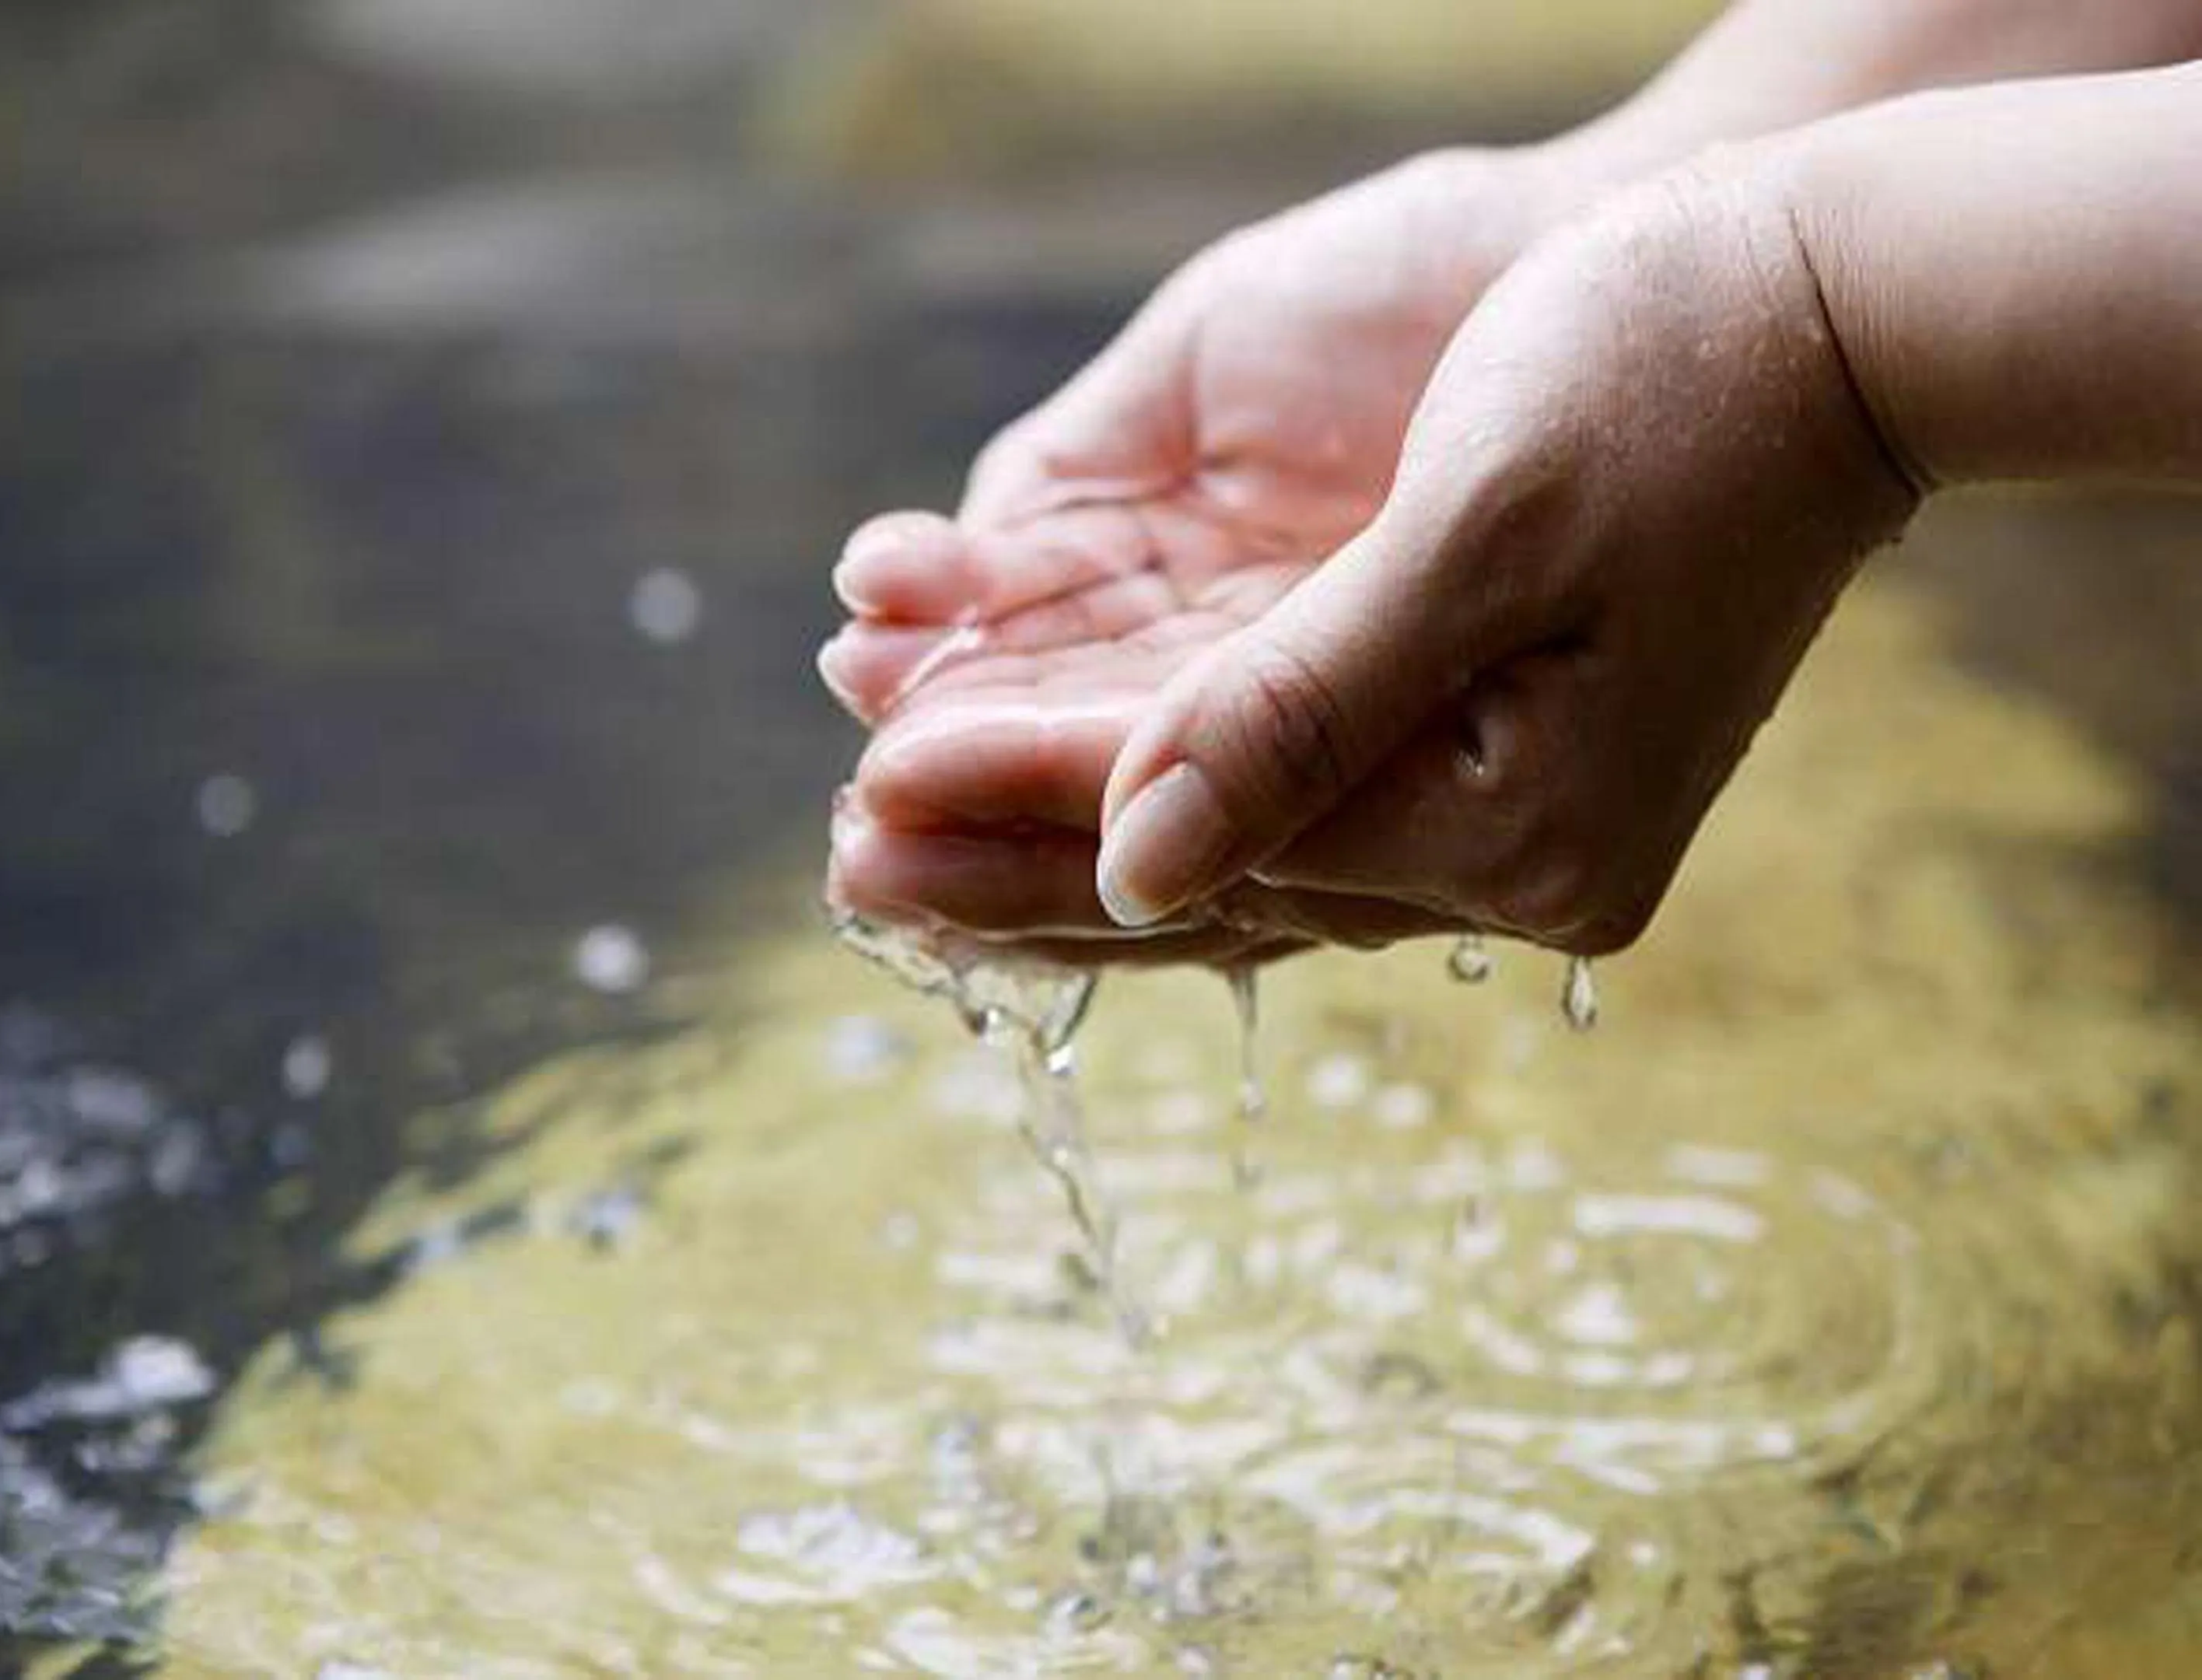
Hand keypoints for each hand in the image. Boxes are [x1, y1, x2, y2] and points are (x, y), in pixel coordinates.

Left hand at [836, 159, 1919, 962]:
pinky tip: (1051, 795)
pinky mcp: (1482, 746)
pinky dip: (1155, 786)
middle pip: (1210, 878)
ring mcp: (1495, 807)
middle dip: (1018, 863)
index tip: (866, 800)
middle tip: (847, 872)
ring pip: (1232, 848)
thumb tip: (1136, 871)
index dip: (1026, 810)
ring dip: (1063, 840)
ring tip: (903, 847)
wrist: (1837, 310)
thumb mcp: (1483, 533)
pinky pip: (1284, 795)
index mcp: (1518, 829)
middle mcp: (1501, 852)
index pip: (1211, 833)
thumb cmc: (1677, 375)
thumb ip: (1301, 713)